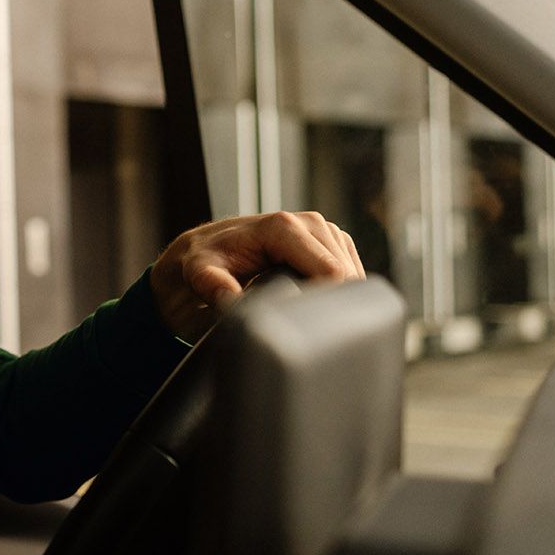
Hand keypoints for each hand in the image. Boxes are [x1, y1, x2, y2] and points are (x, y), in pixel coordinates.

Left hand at [149, 210, 364, 340]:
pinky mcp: (332, 244)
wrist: (205, 252)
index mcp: (284, 227)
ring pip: (354, 276)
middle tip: (308, 331)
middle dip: (334, 305)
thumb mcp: (200, 274)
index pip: (331, 272)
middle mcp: (309, 223)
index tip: (310, 329)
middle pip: (347, 276)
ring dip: (340, 299)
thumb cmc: (203, 263)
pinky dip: (341, 292)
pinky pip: (352, 272)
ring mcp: (324, 232)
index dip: (327, 305)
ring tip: (311, 320)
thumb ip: (215, 285)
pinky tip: (320, 308)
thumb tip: (232, 299)